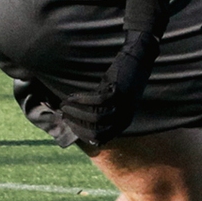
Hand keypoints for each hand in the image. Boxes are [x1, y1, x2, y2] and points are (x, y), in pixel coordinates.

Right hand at [58, 31, 160, 146]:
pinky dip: (82, 99)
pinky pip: (96, 101)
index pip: (99, 138)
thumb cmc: (121, 82)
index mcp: (122, 124)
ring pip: (94, 116)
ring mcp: (123, 107)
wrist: (138, 62)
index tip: (68, 125)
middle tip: (63, 115)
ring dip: (76, 111)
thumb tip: (72, 122)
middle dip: (76, 124)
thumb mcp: (111, 103)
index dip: (81, 133)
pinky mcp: (119, 94)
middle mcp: (124, 119)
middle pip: (95, 130)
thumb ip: (98, 113)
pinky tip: (72, 96)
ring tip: (65, 105)